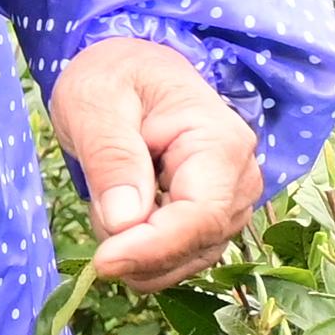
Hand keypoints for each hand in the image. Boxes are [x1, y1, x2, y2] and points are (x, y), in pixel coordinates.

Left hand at [49, 36, 265, 289]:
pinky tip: (121, 216)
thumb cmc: (114, 78)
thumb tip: (125, 221)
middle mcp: (239, 178)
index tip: (102, 262)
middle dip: (139, 249)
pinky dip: (144, 253)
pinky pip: (181, 257)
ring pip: (188, 259)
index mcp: (219, 142)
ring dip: (139, 251)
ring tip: (110, 197)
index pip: (200, 215)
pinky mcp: (213, 219)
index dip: (154, 248)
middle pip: (197, 244)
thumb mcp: (95, 104)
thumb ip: (112, 158)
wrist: (130, 71)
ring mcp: (230, 202)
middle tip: (96, 209)